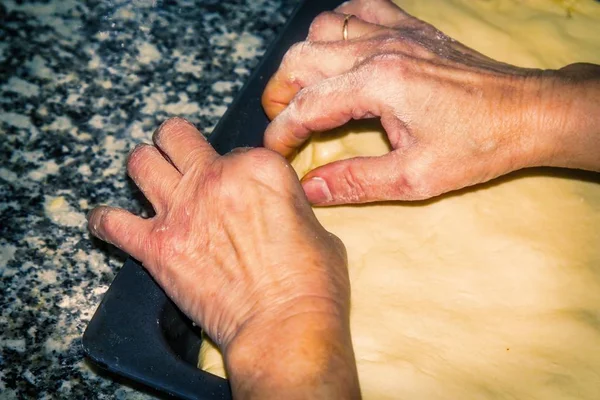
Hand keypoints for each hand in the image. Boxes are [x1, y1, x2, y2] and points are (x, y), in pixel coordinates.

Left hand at [88, 118, 358, 397]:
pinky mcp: (156, 248)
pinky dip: (107, 222)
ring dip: (144, 168)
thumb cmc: (312, 283)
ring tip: (150, 181)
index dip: (237, 169)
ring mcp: (180, 210)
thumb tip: (276, 213)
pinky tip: (111, 224)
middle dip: (177, 145)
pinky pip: (110, 223)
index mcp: (258, 167)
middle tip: (182, 161)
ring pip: (140, 162)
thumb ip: (287, 207)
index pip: (235, 148)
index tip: (240, 189)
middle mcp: (214, 178)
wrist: (285, 326)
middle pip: (176, 135)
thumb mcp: (316, 227)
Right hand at [262, 0, 597, 204]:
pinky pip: (359, 7)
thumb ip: (356, 182)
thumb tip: (310, 189)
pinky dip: (339, 26)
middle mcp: (380, 49)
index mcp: (379, 85)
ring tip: (310, 91)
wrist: (526, 112)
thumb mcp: (416, 178)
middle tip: (286, 123)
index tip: (275, 151)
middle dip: (281, 94)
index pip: (307, 105)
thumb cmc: (478, 145)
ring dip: (305, 60)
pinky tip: (342, 52)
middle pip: (301, 59)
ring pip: (322, 29)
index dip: (281, 132)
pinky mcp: (410, 27)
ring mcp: (395, 31)